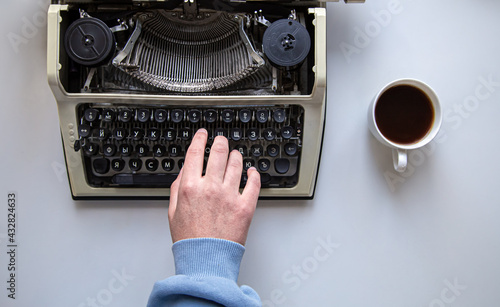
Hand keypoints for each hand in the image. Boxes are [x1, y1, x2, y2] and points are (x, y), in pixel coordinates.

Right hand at [168, 129, 260, 245]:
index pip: (196, 153)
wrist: (206, 260)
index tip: (203, 134)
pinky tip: (252, 171)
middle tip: (221, 140)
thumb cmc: (189, 240)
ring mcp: (229, 196)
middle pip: (219, 153)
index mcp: (190, 188)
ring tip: (236, 155)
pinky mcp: (245, 206)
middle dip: (220, 142)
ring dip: (236, 156)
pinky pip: (254, 183)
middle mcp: (210, 188)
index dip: (200, 139)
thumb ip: (177, 187)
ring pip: (237, 164)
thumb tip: (186, 170)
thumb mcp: (173, 211)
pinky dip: (254, 174)